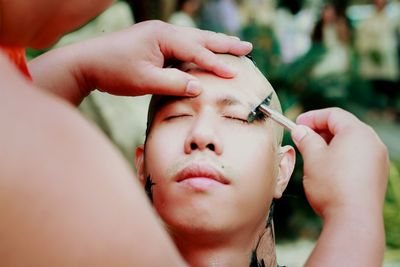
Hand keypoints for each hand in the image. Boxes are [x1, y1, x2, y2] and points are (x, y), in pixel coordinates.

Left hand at [78, 20, 251, 95]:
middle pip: (200, 38)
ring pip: (193, 39)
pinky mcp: (154, 43)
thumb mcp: (145, 81)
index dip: (216, 63)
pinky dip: (198, 50)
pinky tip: (205, 53)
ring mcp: (158, 35)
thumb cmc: (114, 70)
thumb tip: (198, 87)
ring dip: (214, 44)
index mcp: (163, 35)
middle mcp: (163, 31)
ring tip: (234, 46)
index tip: (235, 73)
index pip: (196, 51)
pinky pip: (183, 46)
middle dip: (224, 44)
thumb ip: (173, 83)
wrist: (87, 63)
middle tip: (247, 47)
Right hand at [290, 108, 387, 218]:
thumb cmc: (332, 185)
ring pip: (351, 142)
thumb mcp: (313, 157)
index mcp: (357, 132)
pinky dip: (342, 155)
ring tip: (313, 153)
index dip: (312, 117)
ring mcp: (378, 159)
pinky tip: (328, 167)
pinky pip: (358, 156)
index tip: (297, 123)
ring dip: (331, 143)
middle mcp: (372, 142)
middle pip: (344, 126)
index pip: (334, 114)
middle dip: (321, 130)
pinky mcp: (377, 174)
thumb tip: (300, 131)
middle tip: (303, 137)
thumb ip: (306, 139)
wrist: (353, 218)